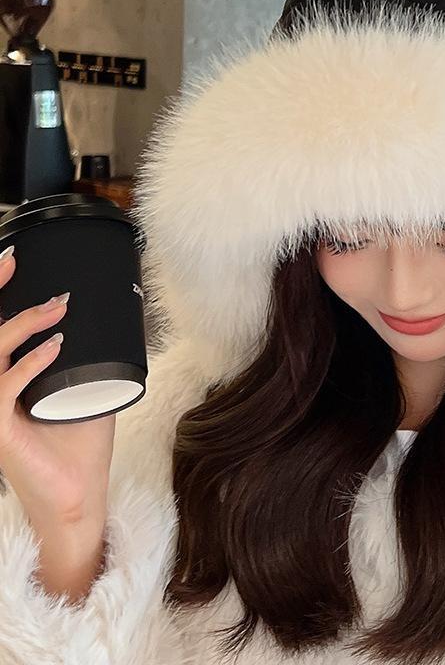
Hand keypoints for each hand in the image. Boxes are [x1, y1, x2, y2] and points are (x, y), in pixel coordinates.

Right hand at [0, 248, 114, 529]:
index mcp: (6, 378)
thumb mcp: (90, 391)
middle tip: (16, 262)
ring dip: (21, 326)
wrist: (77, 495)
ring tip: (57, 309)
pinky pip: (4, 389)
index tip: (14, 260)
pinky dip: (30, 363)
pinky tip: (55, 347)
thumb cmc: (80, 446)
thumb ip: (94, 362)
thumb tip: (120, 324)